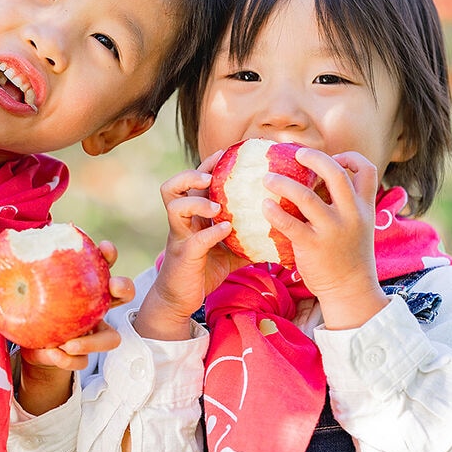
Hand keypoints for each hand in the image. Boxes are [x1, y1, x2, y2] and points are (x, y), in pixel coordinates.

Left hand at [17, 260, 133, 415]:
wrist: (24, 345)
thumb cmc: (25, 308)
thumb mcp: (13, 293)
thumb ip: (4, 280)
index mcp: (81, 284)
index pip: (101, 264)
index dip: (107, 255)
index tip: (104, 248)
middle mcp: (93, 307)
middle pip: (120, 295)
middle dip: (122, 287)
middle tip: (113, 287)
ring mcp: (91, 333)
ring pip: (111, 337)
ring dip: (96, 341)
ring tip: (71, 343)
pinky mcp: (80, 357)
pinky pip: (82, 362)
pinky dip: (69, 360)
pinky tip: (54, 355)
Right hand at [134, 152, 244, 340]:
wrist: (181, 299)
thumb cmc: (203, 269)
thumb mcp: (228, 249)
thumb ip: (245, 236)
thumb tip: (278, 228)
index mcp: (191, 215)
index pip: (192, 182)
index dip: (206, 165)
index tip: (225, 153)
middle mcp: (181, 222)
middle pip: (172, 187)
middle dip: (191, 174)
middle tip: (211, 175)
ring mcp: (179, 237)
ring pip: (175, 207)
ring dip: (197, 201)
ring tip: (217, 204)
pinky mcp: (184, 256)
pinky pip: (195, 240)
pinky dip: (210, 232)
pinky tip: (226, 230)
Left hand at [263, 148, 387, 328]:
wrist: (351, 291)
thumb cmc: (348, 256)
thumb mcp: (357, 227)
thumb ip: (345, 206)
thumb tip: (318, 182)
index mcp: (365, 208)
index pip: (369, 170)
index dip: (351, 158)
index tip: (334, 157)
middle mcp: (351, 215)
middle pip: (336, 173)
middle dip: (314, 158)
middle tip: (296, 154)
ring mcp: (332, 230)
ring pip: (306, 196)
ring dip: (283, 183)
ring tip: (267, 178)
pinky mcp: (313, 246)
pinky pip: (289, 223)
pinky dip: (274, 212)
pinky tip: (264, 206)